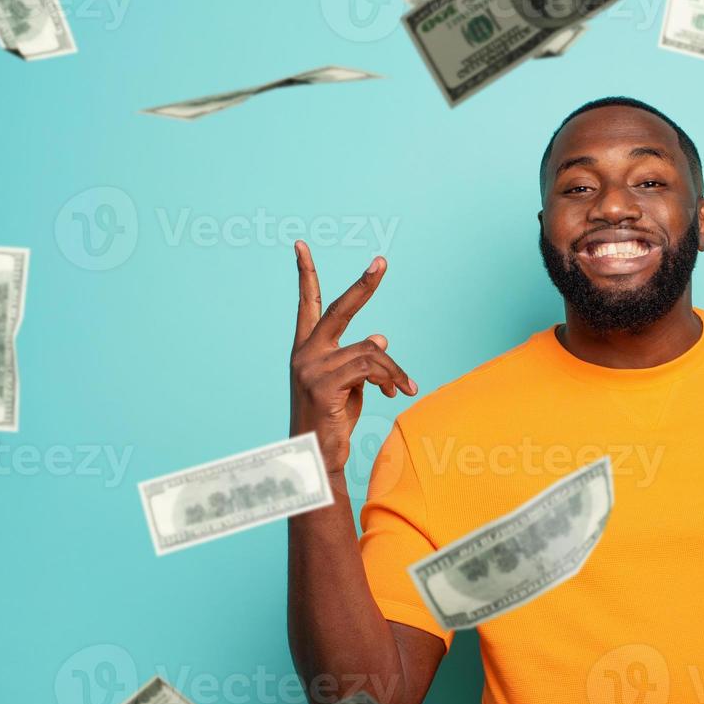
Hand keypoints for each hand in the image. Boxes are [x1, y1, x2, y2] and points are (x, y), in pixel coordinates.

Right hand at [289, 241, 415, 474]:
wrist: (316, 457)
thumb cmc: (332, 420)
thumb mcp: (350, 385)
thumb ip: (359, 358)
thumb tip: (380, 337)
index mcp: (306, 349)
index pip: (307, 305)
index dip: (306, 275)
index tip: (301, 246)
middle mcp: (304, 353)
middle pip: (338, 310)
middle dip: (363, 285)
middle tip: (381, 261)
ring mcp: (311, 368)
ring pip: (369, 351)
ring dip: (393, 370)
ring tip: (402, 388)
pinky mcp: (323, 385)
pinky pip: (369, 368)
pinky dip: (389, 377)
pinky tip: (394, 392)